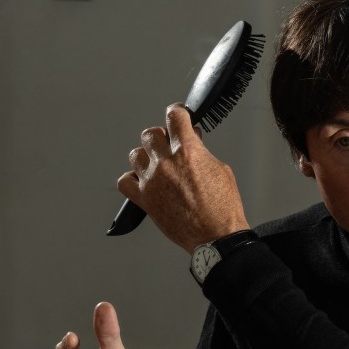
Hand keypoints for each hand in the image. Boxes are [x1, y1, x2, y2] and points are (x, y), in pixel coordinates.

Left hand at [117, 103, 249, 252]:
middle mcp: (166, 164)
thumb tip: (193, 142)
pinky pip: (125, 181)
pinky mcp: (144, 200)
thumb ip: (202, 152)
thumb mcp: (221, 170)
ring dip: (147, 156)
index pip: (175, 116)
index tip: (178, 115)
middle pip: (150, 134)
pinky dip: (131, 179)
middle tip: (170, 145)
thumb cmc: (223, 208)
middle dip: (162, 137)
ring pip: (135, 155)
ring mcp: (152, 181)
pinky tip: (144, 181)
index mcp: (188, 152)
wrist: (216, 236)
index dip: (177, 112)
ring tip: (158, 165)